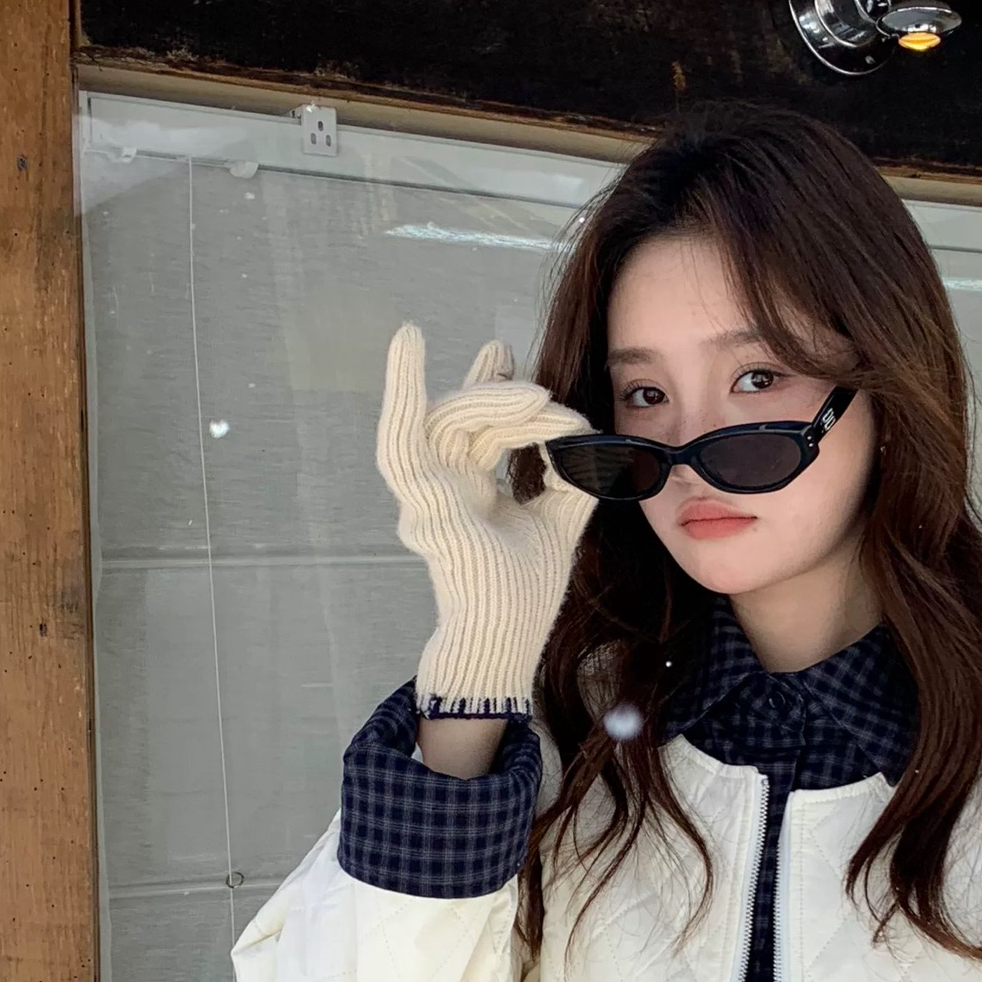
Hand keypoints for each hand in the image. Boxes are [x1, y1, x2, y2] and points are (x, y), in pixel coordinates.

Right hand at [375, 323, 596, 717]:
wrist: (508, 639)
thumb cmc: (526, 591)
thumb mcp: (562, 518)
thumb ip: (571, 472)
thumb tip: (582, 427)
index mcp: (469, 489)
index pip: (474, 423)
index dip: (490, 386)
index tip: (512, 359)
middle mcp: (441, 486)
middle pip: (466, 416)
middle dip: (504, 394)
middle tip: (546, 395)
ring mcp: (425, 492)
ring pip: (449, 418)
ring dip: (492, 399)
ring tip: (532, 393)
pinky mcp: (420, 500)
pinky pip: (403, 436)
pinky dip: (400, 388)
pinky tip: (407, 341)